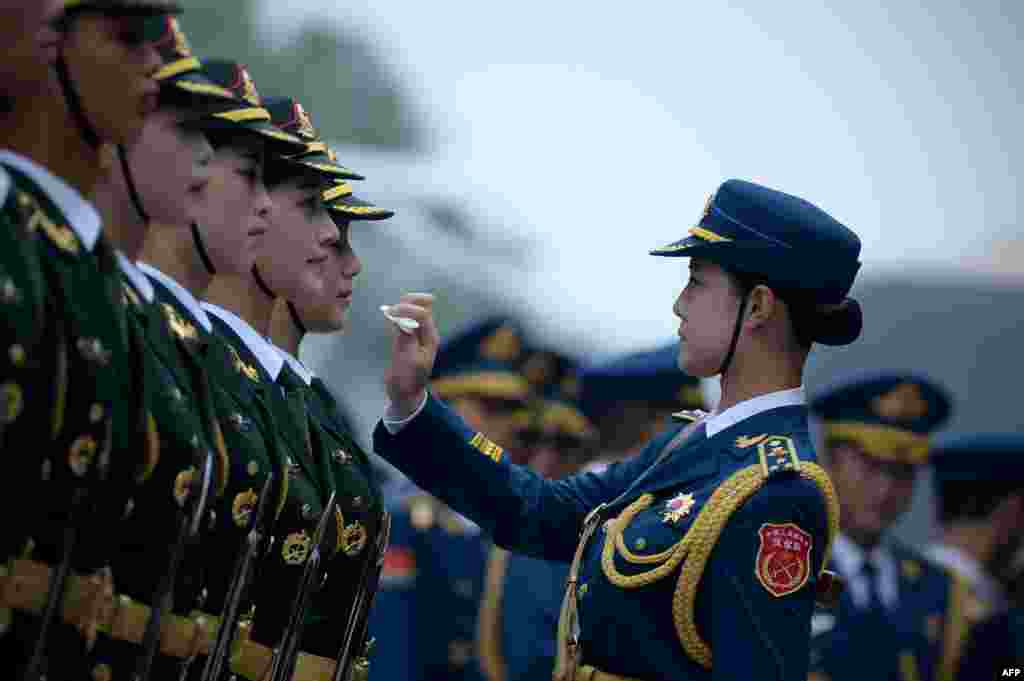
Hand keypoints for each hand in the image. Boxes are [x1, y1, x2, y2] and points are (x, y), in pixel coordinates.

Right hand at [383, 293, 439, 415]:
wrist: (405, 394)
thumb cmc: (407, 380)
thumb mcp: (407, 360)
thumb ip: (405, 338)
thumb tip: (400, 318)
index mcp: (430, 338)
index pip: (423, 314)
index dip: (407, 308)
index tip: (390, 312)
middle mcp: (426, 334)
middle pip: (422, 307)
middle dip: (407, 303)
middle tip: (390, 309)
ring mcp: (417, 335)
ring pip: (413, 311)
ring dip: (402, 307)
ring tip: (389, 311)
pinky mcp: (407, 338)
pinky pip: (405, 319)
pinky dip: (398, 314)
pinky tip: (389, 315)